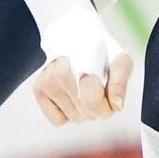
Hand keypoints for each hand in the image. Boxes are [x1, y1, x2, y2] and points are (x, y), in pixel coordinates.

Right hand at [34, 11, 133, 125]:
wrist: (77, 36)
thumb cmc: (102, 53)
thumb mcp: (120, 60)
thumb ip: (120, 82)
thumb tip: (117, 106)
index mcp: (81, 62)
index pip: (92, 101)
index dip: (104, 100)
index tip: (104, 85)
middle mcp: (59, 73)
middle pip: (86, 113)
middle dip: (98, 106)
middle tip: (98, 87)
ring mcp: (46, 82)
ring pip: (74, 118)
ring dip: (84, 110)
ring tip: (84, 89)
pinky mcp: (38, 90)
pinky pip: (58, 121)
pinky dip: (68, 114)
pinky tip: (72, 96)